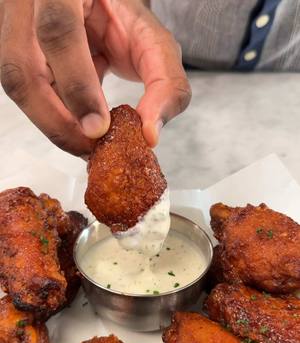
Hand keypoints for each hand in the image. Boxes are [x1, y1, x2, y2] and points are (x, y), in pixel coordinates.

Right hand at [0, 0, 190, 155]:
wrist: (98, 7)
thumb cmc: (125, 21)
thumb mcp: (154, 43)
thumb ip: (166, 83)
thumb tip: (150, 134)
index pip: (58, 32)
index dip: (76, 84)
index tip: (98, 128)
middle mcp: (30, 5)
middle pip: (22, 70)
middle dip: (57, 121)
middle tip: (91, 148)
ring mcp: (15, 28)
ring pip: (19, 87)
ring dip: (54, 122)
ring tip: (87, 140)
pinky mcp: (16, 52)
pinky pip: (27, 92)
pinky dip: (55, 113)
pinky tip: (77, 121)